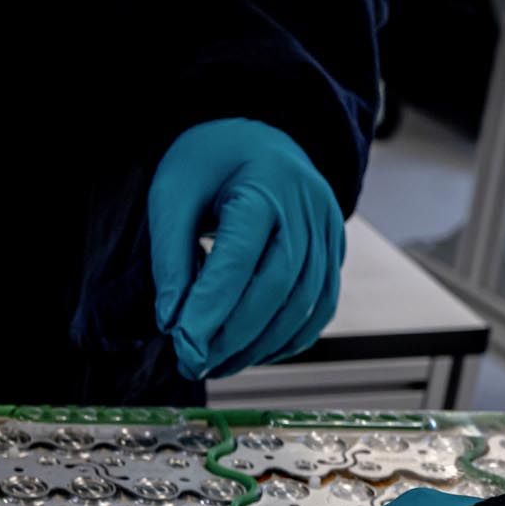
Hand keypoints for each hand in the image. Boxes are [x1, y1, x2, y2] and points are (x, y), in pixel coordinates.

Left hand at [148, 118, 344, 379]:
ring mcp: (328, 230)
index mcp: (264, 183)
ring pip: (303, 305)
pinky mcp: (334, 253)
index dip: (212, 306)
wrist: (257, 140)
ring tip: (214, 365)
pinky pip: (319, 309)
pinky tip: (250, 354)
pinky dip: (287, 340)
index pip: (240, 256)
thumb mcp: (173, 194)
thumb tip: (172, 322)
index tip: (182, 344)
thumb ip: (171, 258)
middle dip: (233, 334)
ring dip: (259, 346)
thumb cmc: (208, 164)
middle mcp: (306, 207)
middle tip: (192, 362)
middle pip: (277, 285)